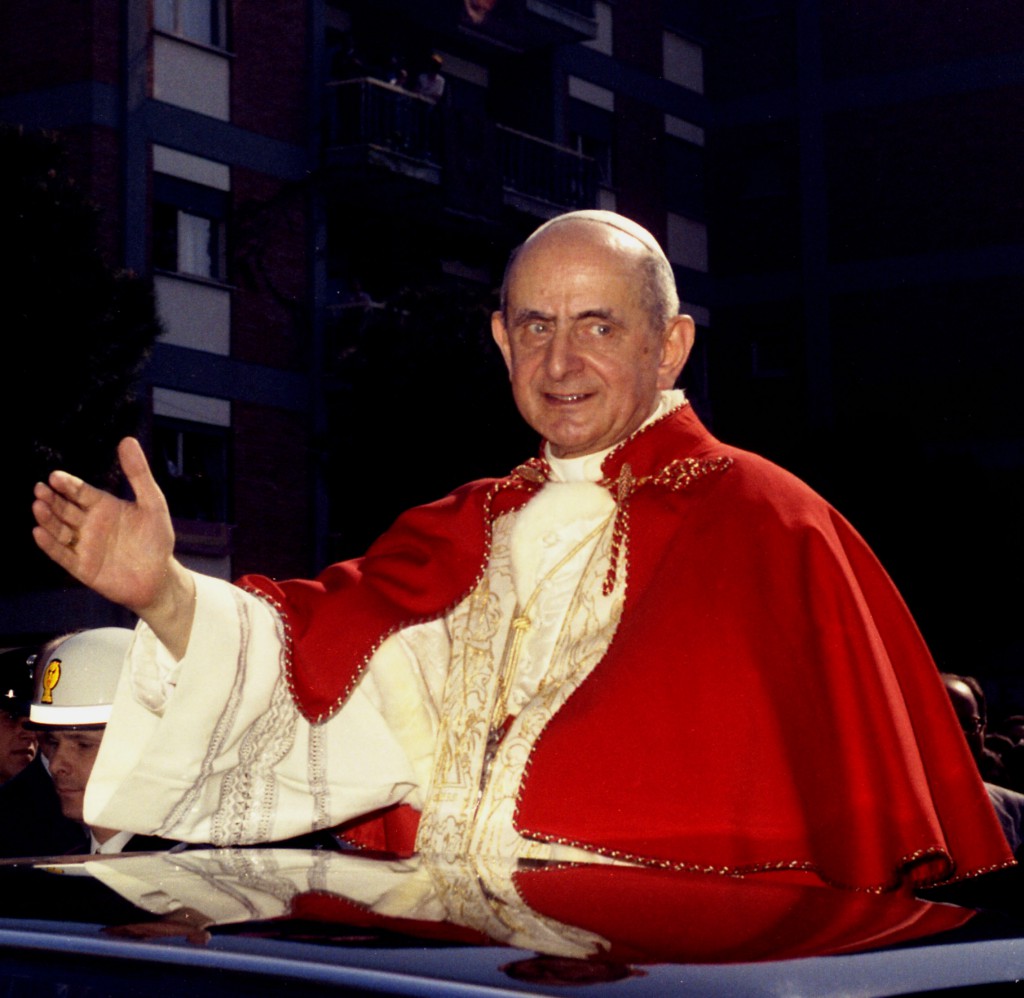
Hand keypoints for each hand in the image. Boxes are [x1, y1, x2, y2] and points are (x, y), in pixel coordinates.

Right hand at [32, 437, 194, 656]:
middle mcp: (90, 524)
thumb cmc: (156, 539)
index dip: (67, 484)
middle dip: (52, 499)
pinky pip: (61, 554)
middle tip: (40, 489)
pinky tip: (39, 532)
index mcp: (104, 507)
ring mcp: (84, 545)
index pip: (80, 492)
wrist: (160, 577)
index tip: (55, 476)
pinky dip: (50, 544)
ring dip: (47, 519)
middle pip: (65, 508)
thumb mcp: (153, 503)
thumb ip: (139, 474)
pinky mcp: (81, 567)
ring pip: (59, 529)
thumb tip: (127, 440)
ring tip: (38, 506)